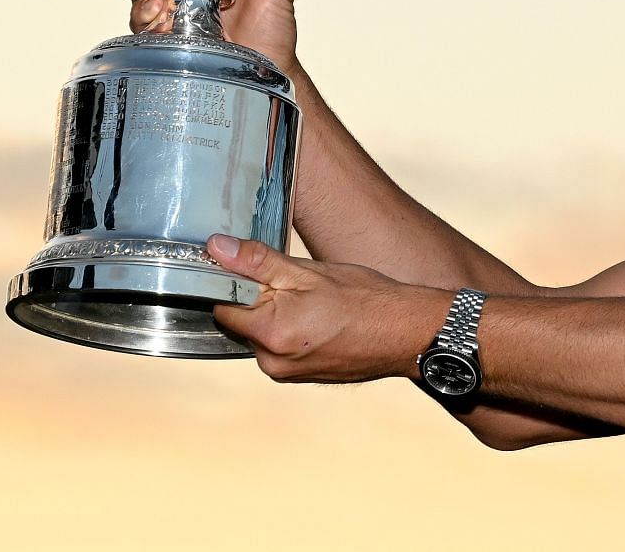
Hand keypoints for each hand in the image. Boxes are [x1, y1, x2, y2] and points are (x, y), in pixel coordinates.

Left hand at [206, 234, 439, 382]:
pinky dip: (291, 330)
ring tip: (313, 300)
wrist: (407, 333)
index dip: (233, 282)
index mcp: (270, 334)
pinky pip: (281, 348)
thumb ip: (258, 261)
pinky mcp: (301, 377)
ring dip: (276, 315)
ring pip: (263, 335)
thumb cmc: (365, 299)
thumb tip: (217, 248)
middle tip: (295, 281)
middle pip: (242, 321)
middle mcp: (272, 362)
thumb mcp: (309, 272)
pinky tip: (319, 317)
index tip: (252, 267)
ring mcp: (287, 374)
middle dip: (259, 299)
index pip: (222, 305)